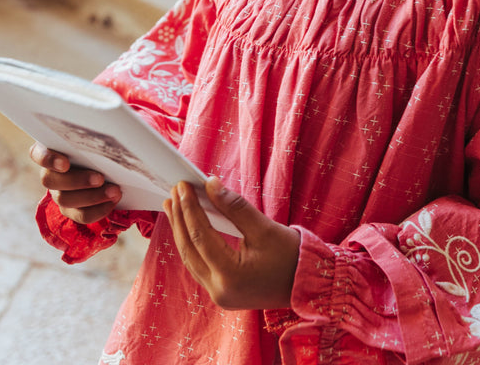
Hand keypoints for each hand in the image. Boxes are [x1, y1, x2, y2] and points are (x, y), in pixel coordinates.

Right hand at [30, 142, 120, 224]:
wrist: (110, 168)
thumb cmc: (100, 146)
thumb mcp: (96, 139)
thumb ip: (94, 137)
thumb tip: (110, 127)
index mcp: (52, 150)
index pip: (38, 153)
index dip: (48, 159)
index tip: (65, 164)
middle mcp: (51, 173)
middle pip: (50, 181)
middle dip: (77, 180)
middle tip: (100, 178)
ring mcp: (59, 193)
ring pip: (65, 200)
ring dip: (92, 196)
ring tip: (114, 191)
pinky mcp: (71, 209)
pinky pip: (81, 215)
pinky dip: (99, 209)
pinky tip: (113, 201)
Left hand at [164, 177, 299, 310]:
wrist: (307, 284)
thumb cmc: (291, 256)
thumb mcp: (265, 228)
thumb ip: (235, 207)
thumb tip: (211, 185)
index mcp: (230, 275)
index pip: (200, 236)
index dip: (189, 208)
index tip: (183, 186)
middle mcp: (219, 290)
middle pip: (189, 249)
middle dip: (180, 218)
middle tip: (174, 191)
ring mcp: (218, 295)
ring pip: (190, 259)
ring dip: (181, 231)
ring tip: (173, 206)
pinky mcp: (222, 292)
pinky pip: (199, 265)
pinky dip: (192, 243)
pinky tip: (188, 227)